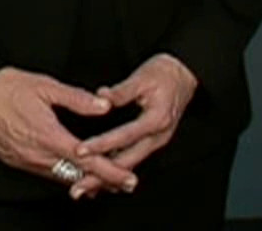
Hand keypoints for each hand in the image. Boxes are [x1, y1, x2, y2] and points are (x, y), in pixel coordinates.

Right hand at [0, 66, 137, 198]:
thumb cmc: (5, 88)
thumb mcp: (46, 86)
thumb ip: (77, 98)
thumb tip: (104, 105)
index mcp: (48, 137)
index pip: (86, 161)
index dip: (110, 171)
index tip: (128, 178)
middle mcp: (36, 155)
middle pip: (76, 176)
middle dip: (103, 182)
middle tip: (125, 184)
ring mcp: (24, 161)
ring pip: (60, 178)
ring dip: (83, 180)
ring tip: (105, 182)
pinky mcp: (15, 161)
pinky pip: (45, 174)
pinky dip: (64, 176)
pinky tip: (73, 173)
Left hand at [69, 53, 198, 196]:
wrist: (184, 75)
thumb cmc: (164, 74)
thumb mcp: (142, 77)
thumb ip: (121, 91)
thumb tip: (100, 96)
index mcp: (156, 120)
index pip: (124, 136)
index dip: (100, 145)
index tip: (79, 151)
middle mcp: (158, 137)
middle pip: (127, 162)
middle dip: (101, 177)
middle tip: (78, 188)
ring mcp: (156, 142)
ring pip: (129, 166)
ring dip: (107, 179)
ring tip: (84, 188)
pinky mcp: (152, 143)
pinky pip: (133, 161)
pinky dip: (115, 171)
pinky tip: (100, 178)